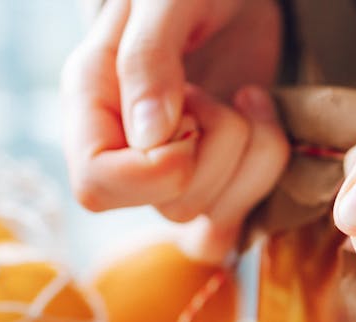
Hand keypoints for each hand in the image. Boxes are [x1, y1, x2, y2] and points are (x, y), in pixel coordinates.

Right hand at [61, 0, 288, 261]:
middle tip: (220, 94)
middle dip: (219, 150)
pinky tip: (262, 127)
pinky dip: (264, 179)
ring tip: (247, 97)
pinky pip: (234, 227)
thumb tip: (149, 138)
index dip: (155, 169)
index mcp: (91, 105)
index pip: (96, 185)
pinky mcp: (215, 184)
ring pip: (209, 221)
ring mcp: (171, 175)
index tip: (189, 118)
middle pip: (171, 206)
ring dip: (252, 157)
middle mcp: (125, 151)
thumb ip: (148, 59)